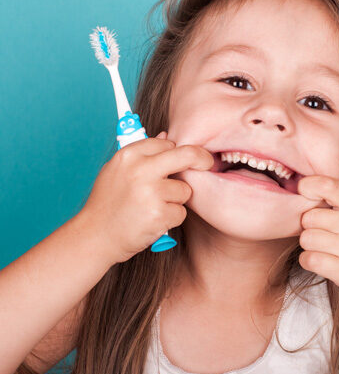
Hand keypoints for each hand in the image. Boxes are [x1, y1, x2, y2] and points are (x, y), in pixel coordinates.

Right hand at [80, 131, 213, 263]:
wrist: (94, 237)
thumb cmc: (108, 203)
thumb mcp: (117, 170)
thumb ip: (144, 154)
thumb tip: (168, 136)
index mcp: (129, 155)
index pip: (166, 143)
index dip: (176, 151)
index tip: (187, 156)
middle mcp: (140, 170)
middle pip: (186, 155)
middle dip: (201, 158)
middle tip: (208, 163)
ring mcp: (150, 192)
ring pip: (184, 190)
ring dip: (175, 200)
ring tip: (153, 207)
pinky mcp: (159, 214)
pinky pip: (181, 212)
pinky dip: (171, 218)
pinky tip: (153, 221)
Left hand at [297, 175, 338, 308]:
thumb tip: (305, 191)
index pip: (328, 186)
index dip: (309, 186)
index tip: (303, 191)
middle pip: (309, 217)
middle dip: (309, 227)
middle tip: (321, 234)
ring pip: (306, 239)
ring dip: (309, 246)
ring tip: (323, 249)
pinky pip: (308, 259)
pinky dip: (308, 261)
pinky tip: (321, 261)